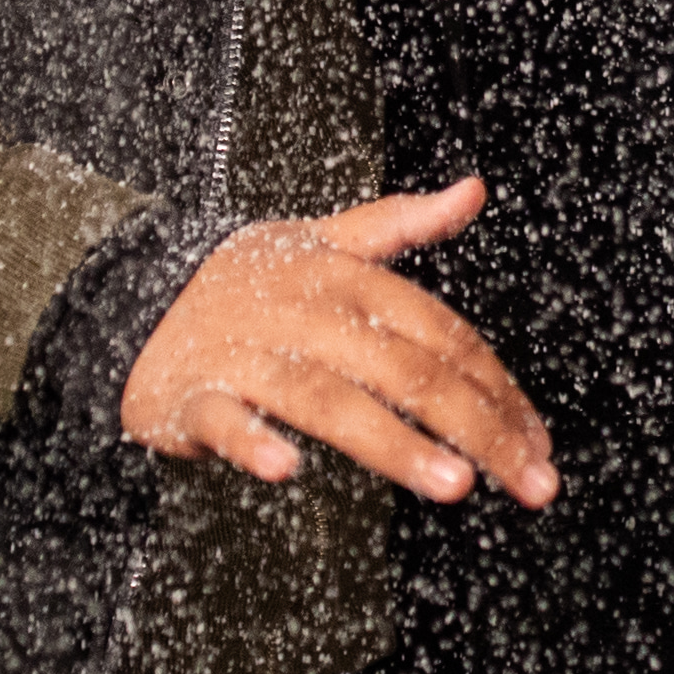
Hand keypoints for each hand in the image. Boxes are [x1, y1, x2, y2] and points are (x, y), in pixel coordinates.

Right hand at [119, 177, 558, 510]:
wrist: (136, 293)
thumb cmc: (246, 278)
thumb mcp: (325, 239)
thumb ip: (403, 222)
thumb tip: (474, 189)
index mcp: (346, 278)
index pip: (442, 334)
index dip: (497, 389)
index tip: (537, 442)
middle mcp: (307, 313)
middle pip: (405, 371)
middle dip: (475, 428)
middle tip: (526, 479)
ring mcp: (249, 355)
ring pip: (330, 401)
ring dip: (394, 444)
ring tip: (451, 484)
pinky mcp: (196, 396)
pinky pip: (226, 420)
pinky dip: (251, 443)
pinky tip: (284, 469)